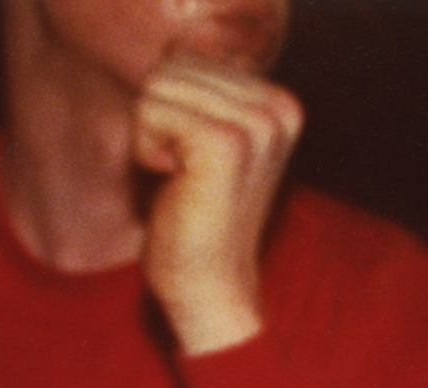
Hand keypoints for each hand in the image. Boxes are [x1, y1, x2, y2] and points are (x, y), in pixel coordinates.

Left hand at [133, 53, 301, 354]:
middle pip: (171, 68)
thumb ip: (200, 93)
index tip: (198, 163)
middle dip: (160, 120)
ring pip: (157, 86)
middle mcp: (278, 107)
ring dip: (152, 136)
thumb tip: (169, 62)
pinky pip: (149, 110)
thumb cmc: (197, 218)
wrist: (211, 288)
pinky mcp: (225, 142)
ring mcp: (256, 124)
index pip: (187, 61)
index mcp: (281, 103)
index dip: (173, 112)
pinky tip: (177, 185)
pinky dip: (146, 150)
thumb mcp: (204, 141)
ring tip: (184, 180)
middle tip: (187, 174)